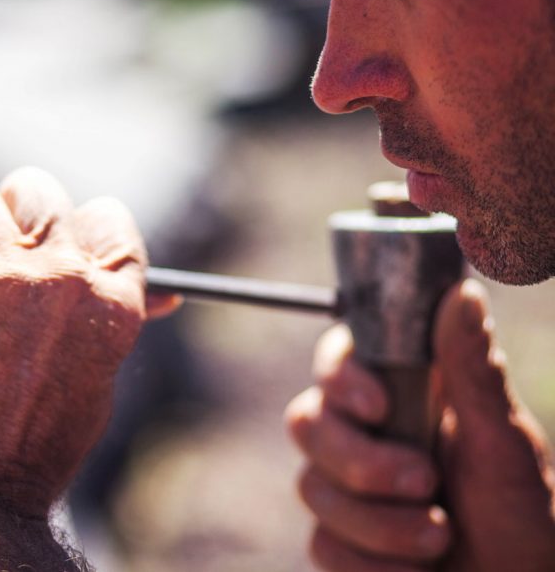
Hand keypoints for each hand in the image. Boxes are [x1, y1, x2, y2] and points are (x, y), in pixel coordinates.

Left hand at [0, 167, 176, 570]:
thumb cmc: (31, 445)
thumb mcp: (94, 376)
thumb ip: (106, 317)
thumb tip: (163, 293)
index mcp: (108, 297)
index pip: (108, 218)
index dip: (75, 225)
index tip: (50, 242)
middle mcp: (56, 272)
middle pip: (36, 189)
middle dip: (13, 211)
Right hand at [286, 279, 554, 570]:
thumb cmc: (529, 520)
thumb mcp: (505, 444)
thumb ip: (474, 371)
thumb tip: (464, 292)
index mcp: (402, 397)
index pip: (339, 361)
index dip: (340, 377)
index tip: (377, 405)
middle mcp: (367, 436)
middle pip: (307, 422)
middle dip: (359, 461)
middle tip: (423, 482)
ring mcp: (348, 491)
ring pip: (312, 487)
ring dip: (378, 523)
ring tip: (439, 539)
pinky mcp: (341, 543)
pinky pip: (322, 545)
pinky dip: (370, 564)